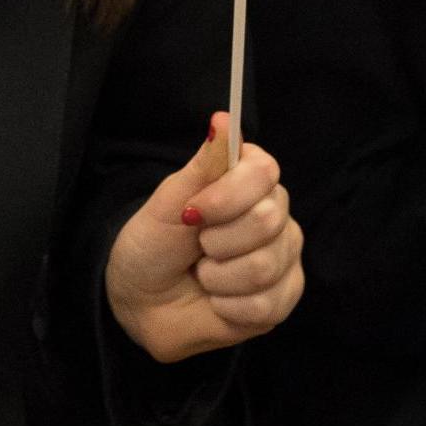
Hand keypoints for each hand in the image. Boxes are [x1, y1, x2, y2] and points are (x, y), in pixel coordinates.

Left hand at [105, 113, 304, 363]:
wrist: (141, 300)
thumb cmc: (154, 243)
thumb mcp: (171, 201)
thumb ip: (204, 164)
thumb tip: (224, 118)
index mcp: (249, 180)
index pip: (264, 172)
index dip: (227, 195)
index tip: (192, 211)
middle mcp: (274, 214)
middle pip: (268, 220)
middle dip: (217, 240)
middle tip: (198, 246)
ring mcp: (283, 257)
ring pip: (265, 266)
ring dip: (218, 277)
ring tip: (204, 274)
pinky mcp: (282, 299)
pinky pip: (266, 304)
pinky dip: (228, 306)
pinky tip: (216, 300)